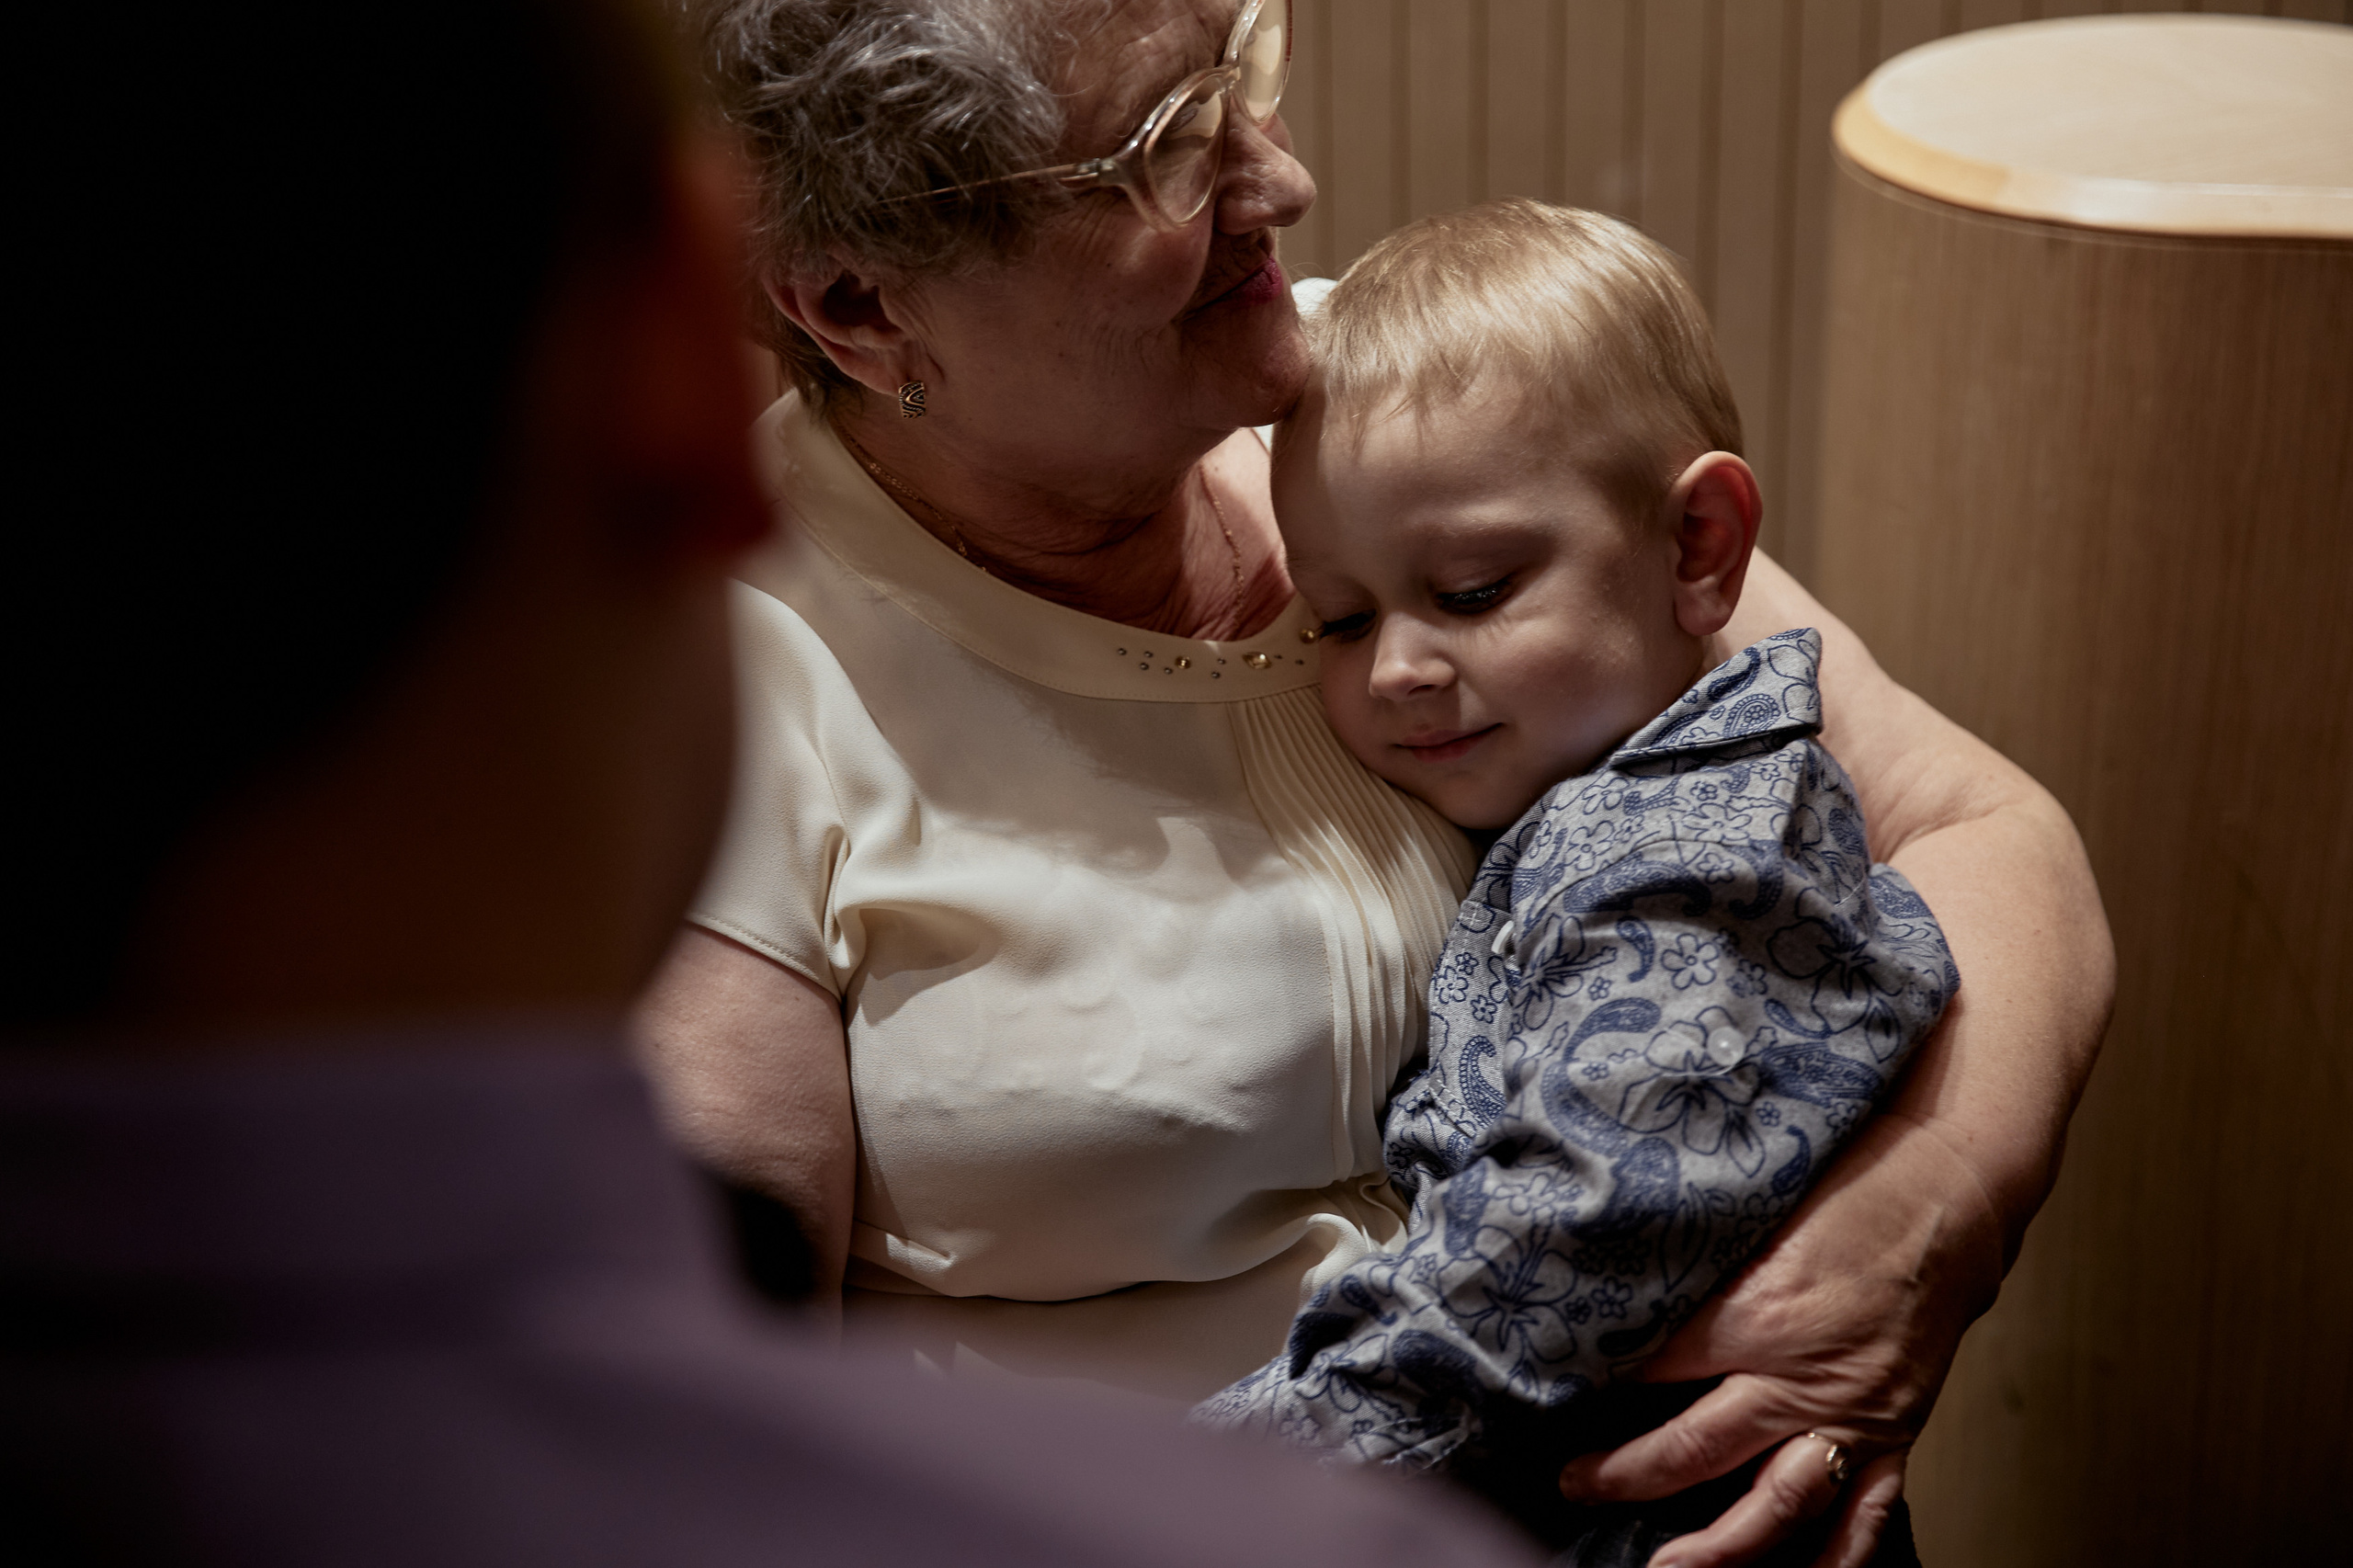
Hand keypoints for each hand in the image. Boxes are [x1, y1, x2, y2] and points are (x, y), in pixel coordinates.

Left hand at [1556, 1113, 2008, 1567]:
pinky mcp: (1894, 1435)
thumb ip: (1700, 1264)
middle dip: (1625, 1476)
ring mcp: (1852, 1416)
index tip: (1554, 1390)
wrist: (1951, 1199)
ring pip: (1774, 1507)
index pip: (1654, 1368)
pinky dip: (1831, 1561)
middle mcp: (1802, 1378)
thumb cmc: (1852, 1194)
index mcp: (1758, 1314)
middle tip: (1575, 1485)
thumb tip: (1624, 1285)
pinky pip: (1863, 1517)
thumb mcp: (1758, 1214)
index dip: (1598, 1384)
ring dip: (1716, 1549)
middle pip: (1696, 1451)